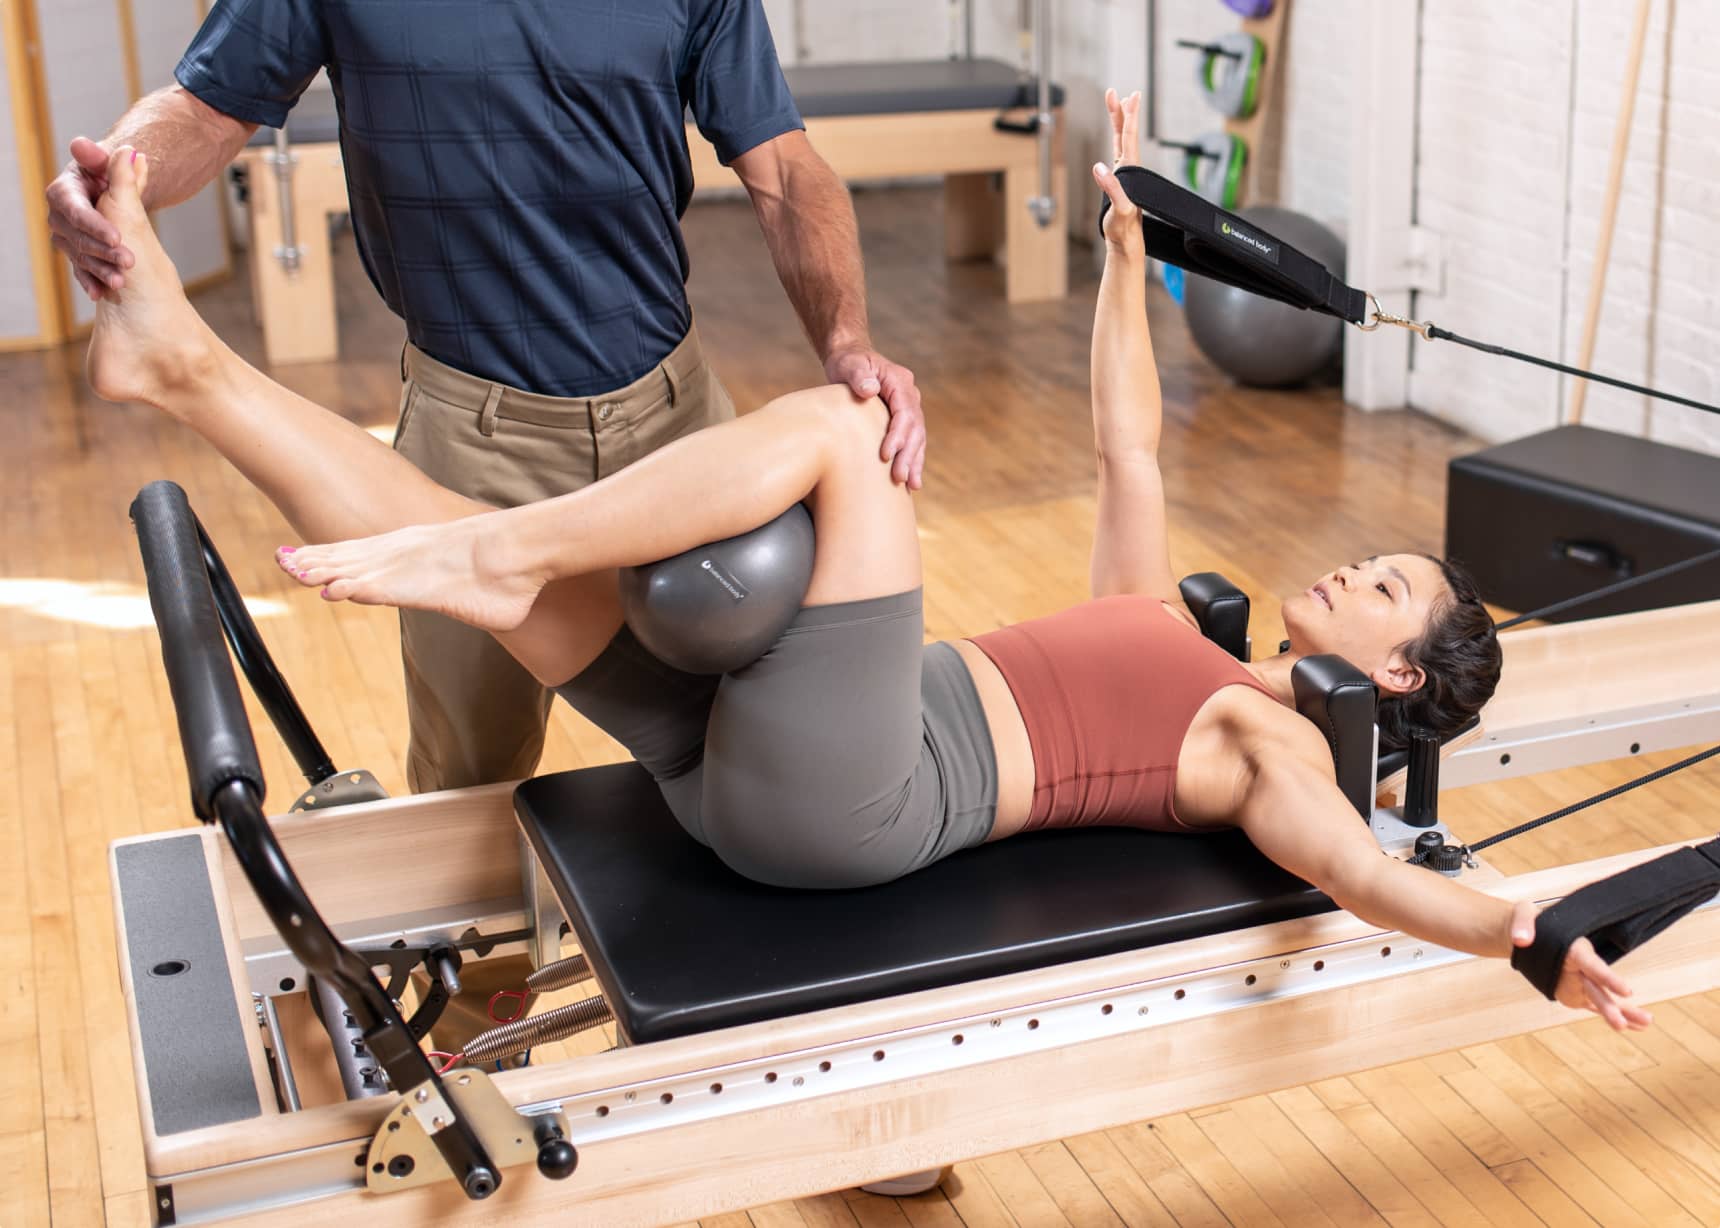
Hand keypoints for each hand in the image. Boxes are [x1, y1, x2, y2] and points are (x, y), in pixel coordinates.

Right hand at [47, 137, 135, 299]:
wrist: (109, 194)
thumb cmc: (107, 176)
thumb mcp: (110, 170)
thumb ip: (115, 163)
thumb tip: (129, 151)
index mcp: (63, 192)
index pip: (77, 211)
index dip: (95, 225)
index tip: (117, 237)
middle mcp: (58, 216)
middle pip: (79, 238)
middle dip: (104, 251)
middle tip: (130, 262)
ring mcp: (65, 237)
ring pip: (81, 256)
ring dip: (100, 270)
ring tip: (121, 282)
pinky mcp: (73, 253)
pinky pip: (80, 270)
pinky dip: (91, 282)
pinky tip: (100, 295)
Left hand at [825, 347, 925, 489]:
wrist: (850, 358)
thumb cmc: (848, 362)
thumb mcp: (850, 365)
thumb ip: (859, 376)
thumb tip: (870, 389)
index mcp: (900, 382)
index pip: (905, 413)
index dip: (898, 435)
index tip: (886, 456)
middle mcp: (910, 395)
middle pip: (915, 429)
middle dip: (909, 455)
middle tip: (900, 478)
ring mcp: (908, 407)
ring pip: (918, 438)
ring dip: (915, 461)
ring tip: (912, 485)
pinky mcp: (902, 418)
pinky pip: (911, 440)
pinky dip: (912, 459)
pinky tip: (910, 479)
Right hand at [1093, 88, 1143, 250]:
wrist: (1126, 242)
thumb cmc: (1123, 228)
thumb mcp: (1119, 209)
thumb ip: (1111, 188)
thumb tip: (1099, 167)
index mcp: (1130, 171)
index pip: (1129, 137)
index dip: (1129, 116)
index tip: (1130, 96)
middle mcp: (1129, 169)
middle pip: (1125, 133)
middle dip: (1121, 112)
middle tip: (1117, 92)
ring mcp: (1124, 174)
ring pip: (1122, 141)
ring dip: (1120, 122)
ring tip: (1118, 105)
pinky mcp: (1119, 181)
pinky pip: (1117, 153)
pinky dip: (1116, 139)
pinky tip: (1116, 135)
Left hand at [1509, 901, 1652, 1031]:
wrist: (1526, 933)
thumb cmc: (1526, 921)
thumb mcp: (1522, 915)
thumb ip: (1522, 926)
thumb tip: (1521, 939)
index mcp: (1575, 947)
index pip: (1592, 964)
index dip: (1608, 978)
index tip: (1627, 991)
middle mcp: (1582, 966)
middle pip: (1599, 988)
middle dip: (1613, 1005)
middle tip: (1630, 1022)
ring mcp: (1581, 981)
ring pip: (1602, 999)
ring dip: (1621, 1013)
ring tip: (1645, 1025)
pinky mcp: (1575, 992)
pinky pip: (1593, 1006)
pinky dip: (1608, 1016)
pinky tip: (1630, 1027)